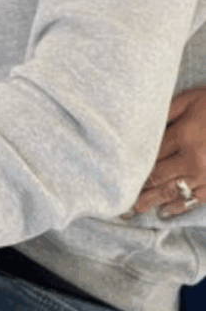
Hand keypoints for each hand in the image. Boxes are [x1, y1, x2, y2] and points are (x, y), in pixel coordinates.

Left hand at [122, 87, 205, 219]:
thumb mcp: (190, 98)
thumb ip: (166, 111)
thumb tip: (141, 123)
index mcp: (183, 136)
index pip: (149, 156)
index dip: (130, 167)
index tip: (114, 174)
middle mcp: (194, 160)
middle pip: (157, 178)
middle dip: (137, 190)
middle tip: (116, 200)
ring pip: (174, 192)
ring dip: (153, 201)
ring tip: (134, 209)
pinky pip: (196, 199)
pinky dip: (179, 206)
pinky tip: (166, 211)